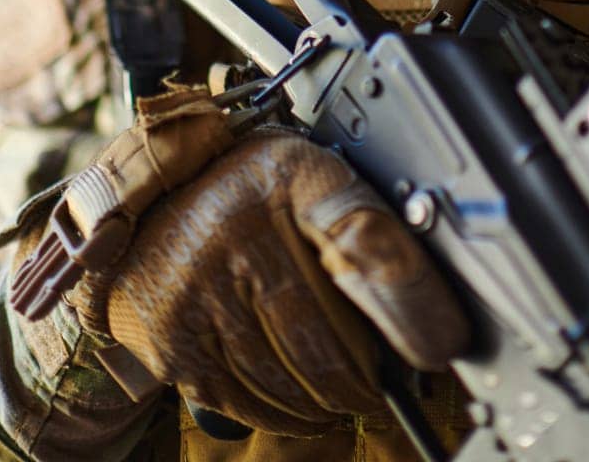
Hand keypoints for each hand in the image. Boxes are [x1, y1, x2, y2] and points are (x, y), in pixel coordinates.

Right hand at [72, 126, 469, 436]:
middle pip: (322, 338)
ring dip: (326, 399)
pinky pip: (240, 396)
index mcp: (286, 181)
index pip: (362, 242)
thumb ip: (367, 223)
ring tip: (346, 397)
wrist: (146, 198)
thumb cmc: (248, 188)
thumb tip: (428, 299)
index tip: (441, 344)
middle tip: (383, 386)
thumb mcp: (311, 176)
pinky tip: (303, 406)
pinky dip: (280, 411)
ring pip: (284, 376)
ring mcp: (199, 289)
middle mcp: (237, 231)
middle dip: (364, 377)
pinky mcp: (172, 337)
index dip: (409, 301)